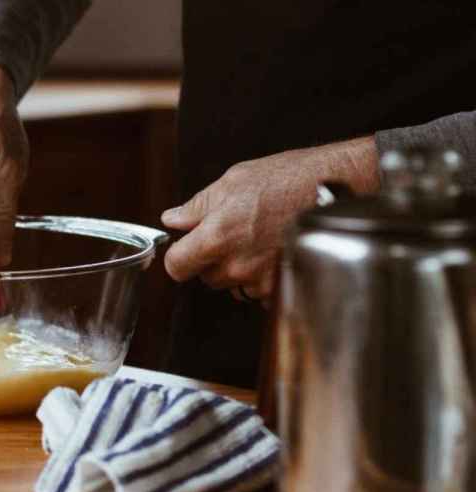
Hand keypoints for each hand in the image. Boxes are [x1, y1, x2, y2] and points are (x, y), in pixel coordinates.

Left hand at [161, 136, 378, 302]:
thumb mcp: (235, 180)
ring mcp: (261, 280)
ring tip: (260, 239)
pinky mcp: (283, 288)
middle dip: (213, 259)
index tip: (185, 248)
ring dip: (239, 269)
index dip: (178, 257)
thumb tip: (172, 219)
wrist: (340, 189)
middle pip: (206, 277)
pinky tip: (275, 250)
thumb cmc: (290, 178)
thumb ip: (197, 206)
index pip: (176, 267)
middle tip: (235, 233)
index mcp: (218, 236)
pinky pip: (258, 291)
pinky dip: (262, 277)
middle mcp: (238, 265)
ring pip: (233, 285)